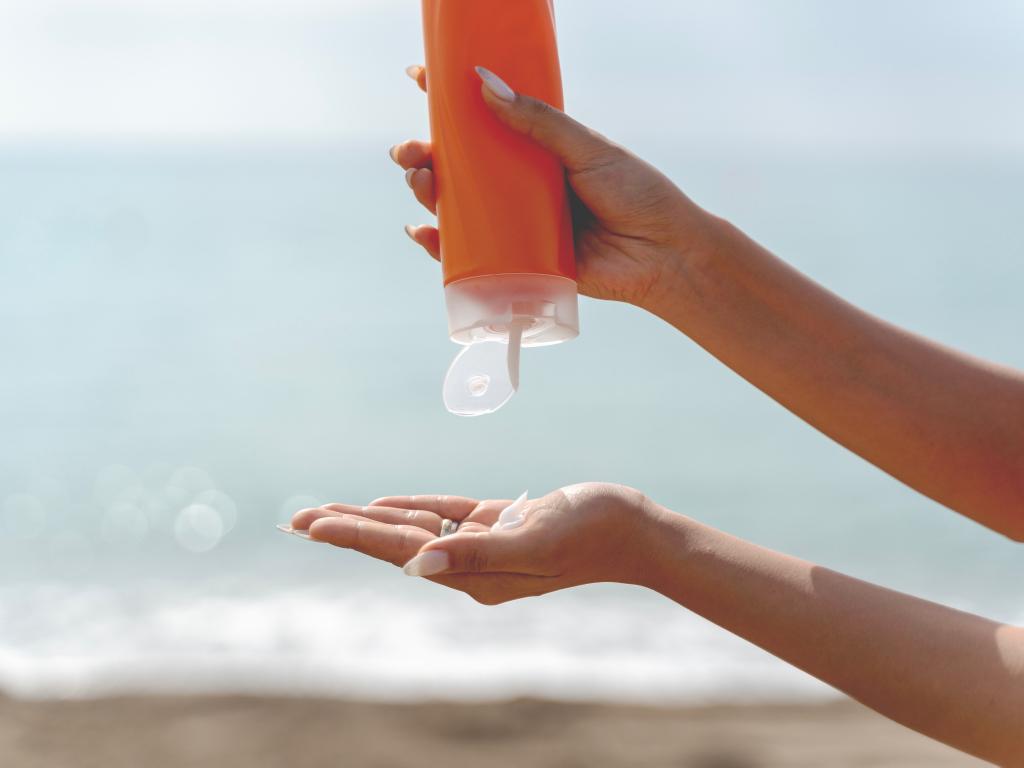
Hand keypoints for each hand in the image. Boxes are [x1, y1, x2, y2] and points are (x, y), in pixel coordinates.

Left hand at [287, 482, 659, 604]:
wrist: (633, 530)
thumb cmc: (589, 534)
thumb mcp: (534, 542)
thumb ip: (478, 552)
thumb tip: (420, 564)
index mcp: (474, 575)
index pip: (399, 552)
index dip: (352, 536)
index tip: (309, 526)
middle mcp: (471, 565)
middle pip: (395, 544)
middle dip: (345, 530)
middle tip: (295, 520)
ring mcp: (484, 544)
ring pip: (414, 529)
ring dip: (370, 519)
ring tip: (326, 513)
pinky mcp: (499, 525)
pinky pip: (445, 516)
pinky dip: (414, 508)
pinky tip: (386, 505)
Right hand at [391, 65, 717, 309]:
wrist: (662, 255)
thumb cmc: (635, 194)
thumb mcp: (587, 148)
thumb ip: (539, 122)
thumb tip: (486, 86)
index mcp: (536, 150)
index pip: (485, 119)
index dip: (449, 100)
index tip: (420, 79)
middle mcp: (521, 185)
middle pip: (460, 166)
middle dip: (425, 155)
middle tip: (409, 152)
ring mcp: (517, 223)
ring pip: (458, 207)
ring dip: (428, 194)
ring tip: (421, 182)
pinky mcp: (519, 262)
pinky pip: (471, 254)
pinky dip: (441, 246)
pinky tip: (423, 233)